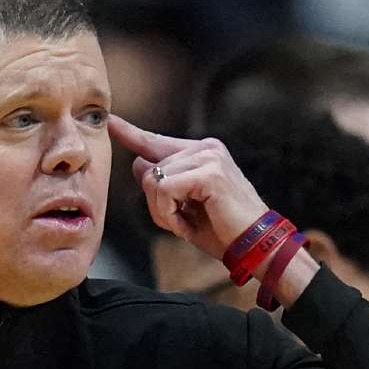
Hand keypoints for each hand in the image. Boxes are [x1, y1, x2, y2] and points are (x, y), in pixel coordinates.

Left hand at [108, 115, 268, 258]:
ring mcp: (208, 157)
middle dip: (155, 205)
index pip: (157, 141)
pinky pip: (164, 189)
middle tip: (179, 223)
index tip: (112, 122)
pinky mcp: (209, 172)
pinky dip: (167, 213)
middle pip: (148, 168)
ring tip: (186, 224)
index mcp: (202, 153)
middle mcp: (205, 148)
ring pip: (153, 180)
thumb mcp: (184, 206)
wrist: (257, 246)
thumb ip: (163, 183)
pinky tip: (185, 224)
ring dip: (162, 212)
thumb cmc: (224, 231)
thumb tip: (138, 164)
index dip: (131, 134)